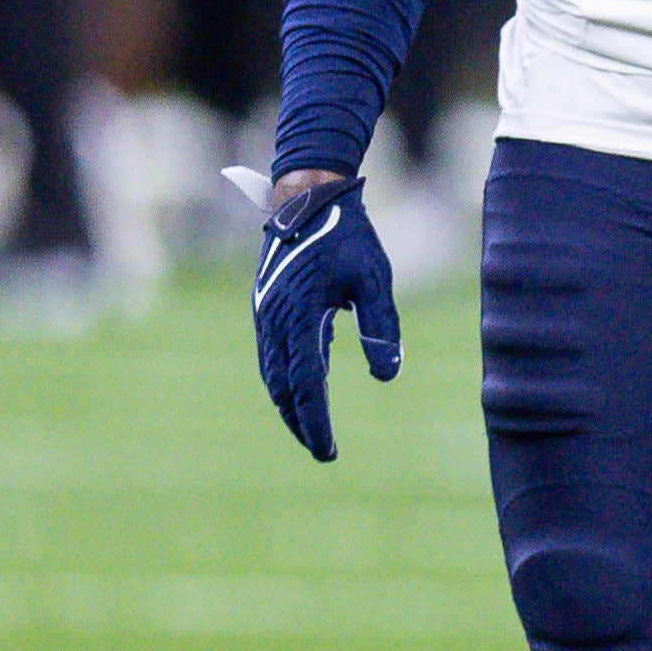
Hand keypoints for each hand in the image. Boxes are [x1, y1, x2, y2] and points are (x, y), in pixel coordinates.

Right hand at [238, 167, 396, 463]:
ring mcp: (265, 315)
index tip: (328, 450)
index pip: (305, 384)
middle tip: (323, 452)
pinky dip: (283, 382)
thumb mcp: (373, 278)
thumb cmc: (347, 236)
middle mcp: (274, 320)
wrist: (308, 198)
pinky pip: (271, 356)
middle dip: (301, 423)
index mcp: (299, 315)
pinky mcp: (267, 309)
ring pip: (272, 374)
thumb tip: (386, 375)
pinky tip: (300, 395)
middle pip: (283, 387)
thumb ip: (381, 326)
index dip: (316, 421)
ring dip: (289, 406)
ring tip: (311, 432)